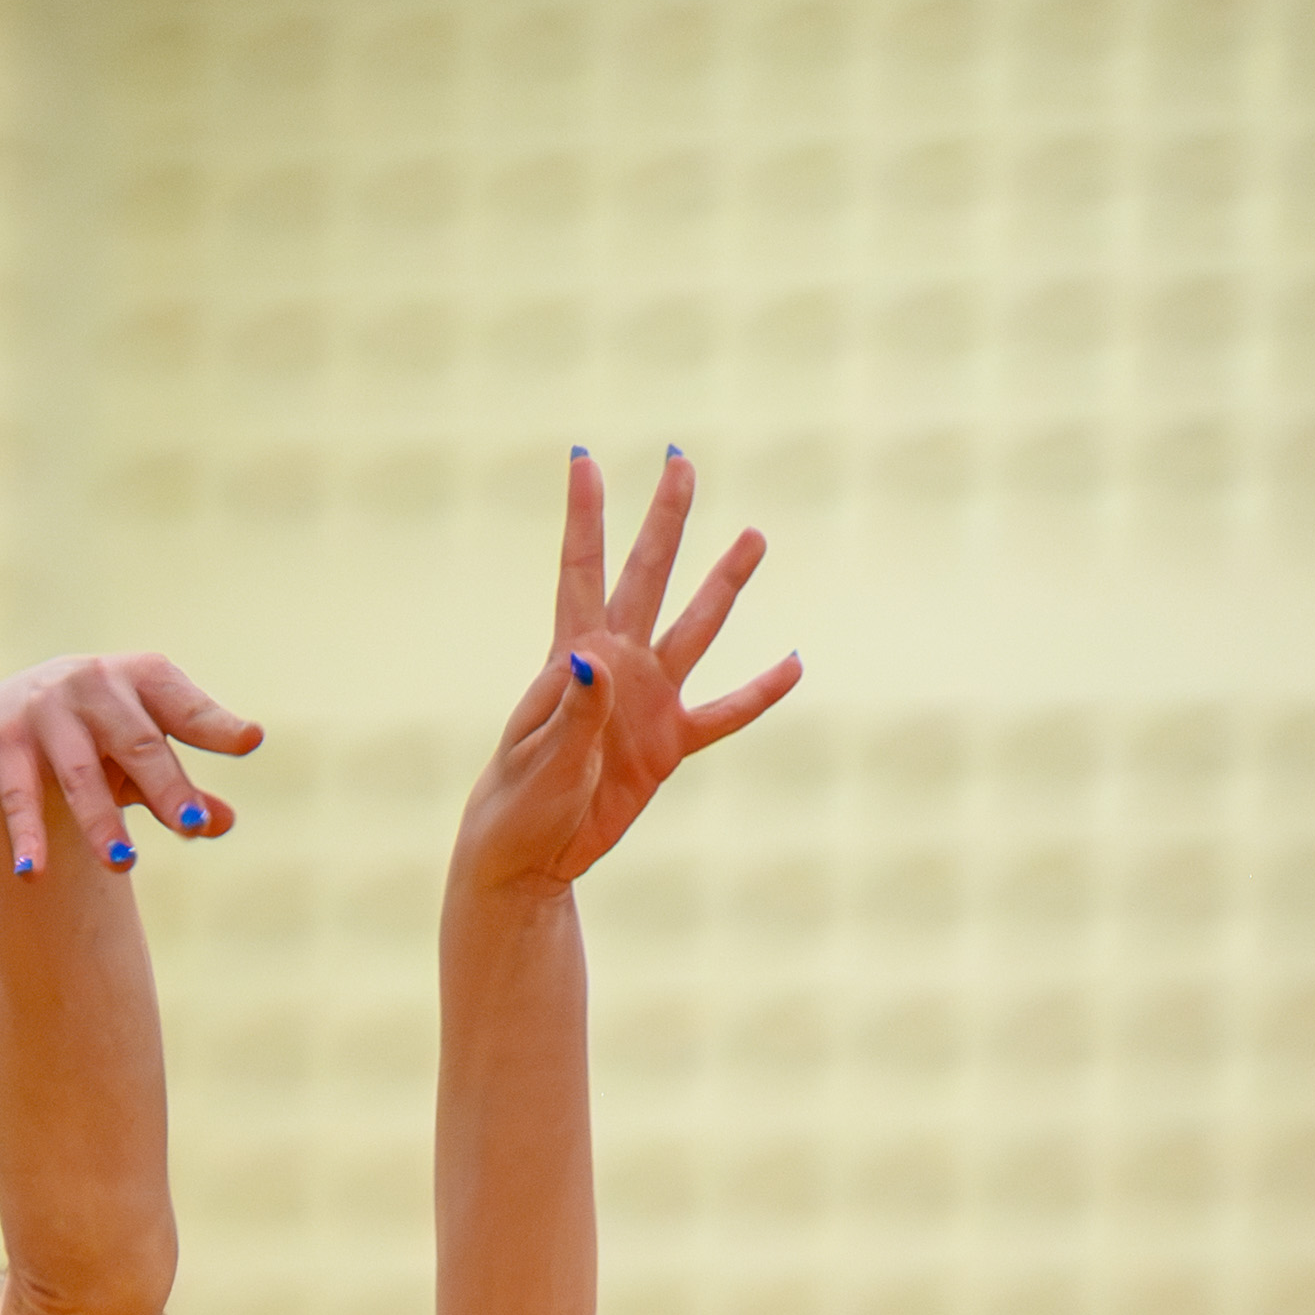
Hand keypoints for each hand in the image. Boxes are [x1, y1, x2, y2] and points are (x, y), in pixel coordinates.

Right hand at [0, 651, 261, 883]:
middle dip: (166, 784)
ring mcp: (47, 711)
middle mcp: (96, 685)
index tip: (250, 741)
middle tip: (193, 825)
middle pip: (138, 744)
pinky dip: (26, 835)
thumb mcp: (146, 752)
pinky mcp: (3, 742)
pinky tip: (32, 874)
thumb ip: (183, 789)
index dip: (216, 726)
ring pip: (80, 774)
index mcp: (144, 679)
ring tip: (123, 864)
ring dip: (101, 821)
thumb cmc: (106, 732)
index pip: (186, 708)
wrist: (19, 699)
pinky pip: (18, 796)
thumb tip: (223, 822)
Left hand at [453, 449, 802, 902]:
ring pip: (695, 630)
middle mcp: (615, 665)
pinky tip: (793, 665)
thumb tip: (593, 661)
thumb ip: (575, 710)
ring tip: (754, 537)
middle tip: (681, 461)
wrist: (529, 856)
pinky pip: (724, 716)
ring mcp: (646, 702)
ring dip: (724, 584)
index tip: (584, 458)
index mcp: (572, 658)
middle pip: (646, 577)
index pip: (581, 571)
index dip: (584, 516)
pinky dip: (759, 694)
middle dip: (665, 521)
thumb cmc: (521, 804)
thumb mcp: (546, 759)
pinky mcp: (667, 746)